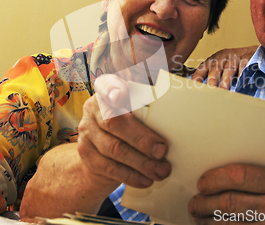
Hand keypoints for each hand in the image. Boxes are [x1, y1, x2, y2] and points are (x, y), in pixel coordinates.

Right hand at [77, 74, 171, 188]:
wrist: (102, 155)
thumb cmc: (128, 126)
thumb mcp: (135, 112)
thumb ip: (147, 110)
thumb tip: (177, 118)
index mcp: (107, 91)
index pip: (107, 85)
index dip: (113, 89)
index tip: (121, 94)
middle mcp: (93, 109)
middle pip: (114, 122)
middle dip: (141, 139)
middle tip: (162, 151)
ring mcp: (87, 132)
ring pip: (114, 149)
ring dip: (141, 162)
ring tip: (161, 170)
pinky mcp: (86, 155)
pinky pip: (110, 168)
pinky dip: (132, 175)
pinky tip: (147, 179)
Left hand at [191, 46, 256, 89]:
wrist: (252, 51)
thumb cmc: (233, 62)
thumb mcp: (220, 66)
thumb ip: (212, 76)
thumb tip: (203, 91)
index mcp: (213, 60)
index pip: (203, 68)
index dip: (198, 75)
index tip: (194, 84)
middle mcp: (222, 57)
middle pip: (216, 68)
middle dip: (212, 79)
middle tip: (210, 89)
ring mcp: (234, 56)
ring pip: (229, 68)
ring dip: (226, 79)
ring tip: (224, 89)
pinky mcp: (246, 55)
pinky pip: (244, 64)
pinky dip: (242, 73)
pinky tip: (242, 83)